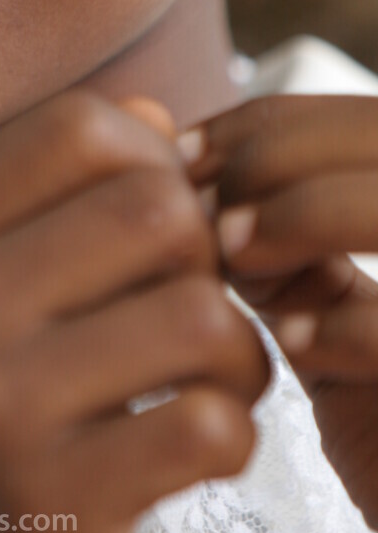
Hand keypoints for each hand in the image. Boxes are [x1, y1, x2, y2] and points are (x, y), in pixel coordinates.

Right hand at [0, 89, 268, 532]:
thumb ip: (45, 198)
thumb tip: (157, 116)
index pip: (75, 128)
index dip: (149, 157)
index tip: (153, 221)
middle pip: (153, 208)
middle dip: (204, 255)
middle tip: (187, 305)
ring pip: (199, 315)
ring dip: (236, 351)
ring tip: (207, 377)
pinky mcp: (54, 511)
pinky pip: (213, 427)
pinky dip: (233, 432)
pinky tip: (195, 445)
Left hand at [182, 94, 377, 528]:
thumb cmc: (371, 414)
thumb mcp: (318, 307)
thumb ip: (272, 235)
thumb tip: (175, 155)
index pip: (362, 119)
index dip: (270, 123)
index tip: (183, 152)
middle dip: (279, 156)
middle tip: (201, 205)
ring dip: (308, 215)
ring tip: (234, 257)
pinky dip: (347, 326)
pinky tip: (288, 342)